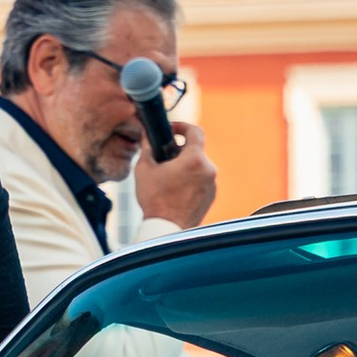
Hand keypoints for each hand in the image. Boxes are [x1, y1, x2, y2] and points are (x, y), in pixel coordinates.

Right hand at [132, 113, 216, 231]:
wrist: (167, 230)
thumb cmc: (155, 200)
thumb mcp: (144, 169)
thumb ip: (147, 148)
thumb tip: (147, 135)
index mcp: (194, 159)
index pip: (195, 131)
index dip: (182, 126)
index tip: (173, 129)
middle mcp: (208, 170)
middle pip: (195, 151)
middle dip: (180, 151)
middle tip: (164, 158)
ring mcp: (212, 184)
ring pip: (198, 167)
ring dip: (185, 167)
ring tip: (168, 178)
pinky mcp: (211, 196)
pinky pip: (202, 181)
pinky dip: (191, 181)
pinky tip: (176, 191)